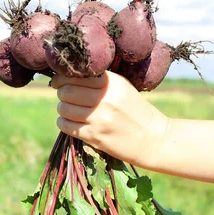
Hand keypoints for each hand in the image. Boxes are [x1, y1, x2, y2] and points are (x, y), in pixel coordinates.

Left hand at [51, 71, 169, 169]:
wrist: (154, 140)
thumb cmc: (137, 113)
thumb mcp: (124, 89)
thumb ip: (101, 81)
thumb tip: (68, 77)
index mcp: (113, 83)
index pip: (77, 74)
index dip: (62, 77)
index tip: (59, 82)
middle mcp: (105, 98)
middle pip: (67, 91)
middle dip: (62, 93)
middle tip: (66, 98)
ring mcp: (99, 118)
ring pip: (64, 108)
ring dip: (63, 109)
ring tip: (71, 111)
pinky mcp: (95, 136)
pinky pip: (66, 125)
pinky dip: (64, 123)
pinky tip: (72, 122)